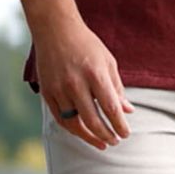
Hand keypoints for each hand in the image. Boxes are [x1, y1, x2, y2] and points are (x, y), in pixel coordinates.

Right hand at [36, 19, 132, 149]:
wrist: (55, 29)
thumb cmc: (86, 45)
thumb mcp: (107, 62)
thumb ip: (117, 88)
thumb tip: (127, 111)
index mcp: (95, 74)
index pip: (110, 108)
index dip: (119, 125)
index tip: (125, 134)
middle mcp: (76, 83)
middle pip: (92, 120)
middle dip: (106, 135)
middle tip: (115, 141)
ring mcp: (59, 89)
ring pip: (74, 123)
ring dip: (89, 137)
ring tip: (101, 143)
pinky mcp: (46, 92)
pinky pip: (60, 118)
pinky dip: (72, 129)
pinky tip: (83, 133)